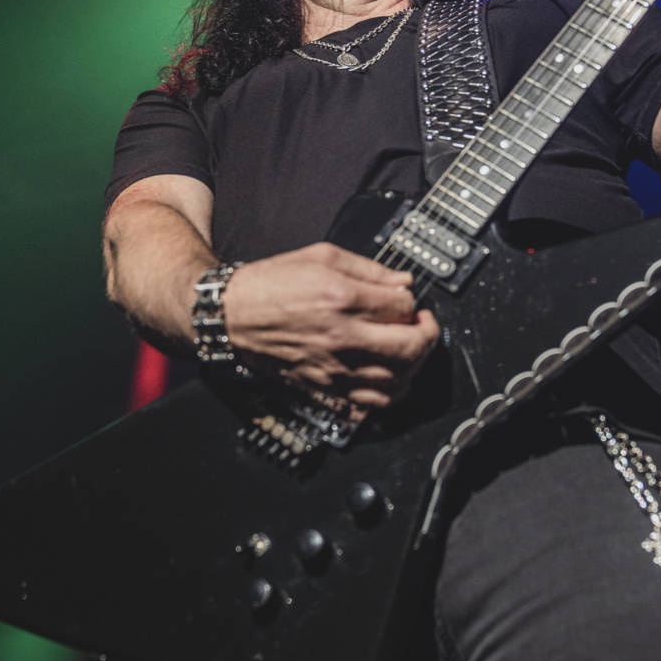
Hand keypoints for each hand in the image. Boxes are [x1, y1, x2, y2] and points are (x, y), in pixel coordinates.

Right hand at [222, 242, 439, 409]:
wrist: (232, 316)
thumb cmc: (270, 285)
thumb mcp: (320, 257)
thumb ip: (368, 269)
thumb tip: (402, 282)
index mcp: (341, 299)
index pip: (404, 308)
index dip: (413, 301)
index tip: (407, 299)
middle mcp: (341, 337)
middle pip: (411, 347)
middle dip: (428, 334)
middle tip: (423, 324)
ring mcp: (334, 368)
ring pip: (399, 380)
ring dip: (414, 364)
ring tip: (408, 347)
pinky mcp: (326, 388)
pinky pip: (373, 403)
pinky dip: (392, 392)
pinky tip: (391, 374)